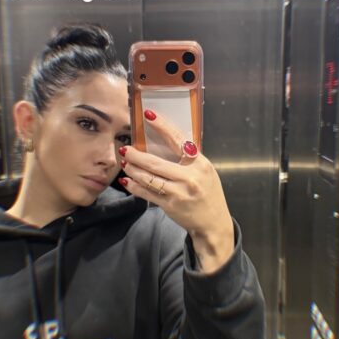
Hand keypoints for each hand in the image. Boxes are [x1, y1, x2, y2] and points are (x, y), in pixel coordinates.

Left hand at [118, 111, 234, 271]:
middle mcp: (189, 177)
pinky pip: (147, 193)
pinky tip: (127, 181)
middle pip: (156, 163)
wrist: (213, 222)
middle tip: (125, 149)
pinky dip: (134, 186)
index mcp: (199, 164)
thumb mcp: (206, 171)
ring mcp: (178, 192)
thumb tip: (168, 141)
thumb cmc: (208, 193)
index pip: (178, 140)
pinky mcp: (169, 205)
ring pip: (148, 178)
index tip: (148, 115)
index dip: (162, 126)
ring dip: (133, 170)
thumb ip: (189, 158)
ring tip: (125, 163)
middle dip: (137, 155)